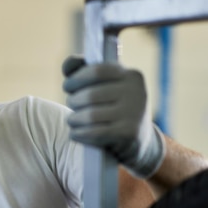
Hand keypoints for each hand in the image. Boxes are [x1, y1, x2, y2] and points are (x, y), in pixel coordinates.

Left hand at [62, 55, 165, 177]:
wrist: (139, 141)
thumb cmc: (114, 108)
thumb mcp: (107, 86)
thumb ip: (85, 70)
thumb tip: (67, 66)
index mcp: (131, 75)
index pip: (97, 71)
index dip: (76, 79)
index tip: (68, 87)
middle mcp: (136, 92)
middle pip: (90, 95)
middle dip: (73, 101)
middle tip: (72, 107)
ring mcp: (134, 113)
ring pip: (90, 115)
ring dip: (74, 119)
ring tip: (72, 121)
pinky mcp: (128, 133)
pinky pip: (94, 132)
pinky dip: (79, 133)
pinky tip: (75, 134)